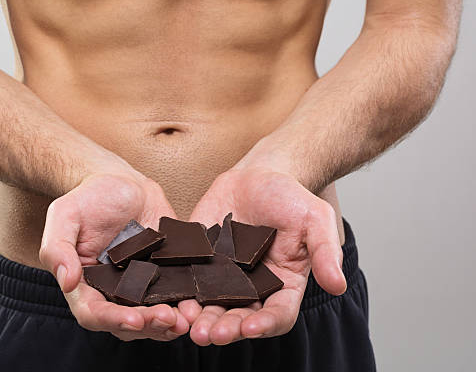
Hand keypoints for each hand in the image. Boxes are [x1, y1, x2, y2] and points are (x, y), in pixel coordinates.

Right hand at [39, 171, 189, 340]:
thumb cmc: (88, 198)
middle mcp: (113, 293)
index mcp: (85, 284)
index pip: (94, 314)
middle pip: (129, 323)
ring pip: (154, 317)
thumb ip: (57, 249)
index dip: (114, 320)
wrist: (122, 181)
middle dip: (149, 325)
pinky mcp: (165, 275)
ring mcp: (141, 286)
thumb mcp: (64, 215)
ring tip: (186, 318)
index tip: (135, 319)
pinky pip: (176, 296)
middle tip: (169, 318)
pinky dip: (186, 305)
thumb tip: (67, 282)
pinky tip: (197, 304)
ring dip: (170, 323)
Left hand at [184, 167, 346, 344]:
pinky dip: (179, 291)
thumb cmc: (291, 198)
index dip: (265, 324)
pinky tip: (170, 295)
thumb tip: (337, 285)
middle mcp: (253, 287)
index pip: (277, 314)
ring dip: (199, 317)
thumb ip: (326, 252)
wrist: (258, 175)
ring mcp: (223, 276)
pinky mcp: (199, 261)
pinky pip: (188, 280)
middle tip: (210, 334)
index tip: (250, 327)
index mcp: (283, 284)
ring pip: (211, 305)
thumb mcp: (315, 219)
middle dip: (225, 327)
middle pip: (240, 317)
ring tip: (187, 321)